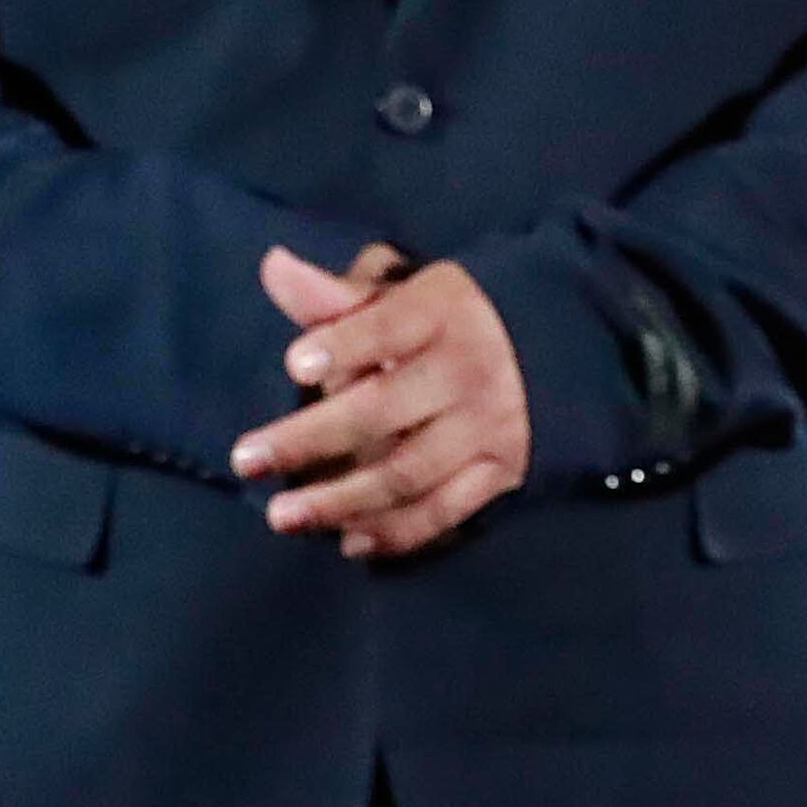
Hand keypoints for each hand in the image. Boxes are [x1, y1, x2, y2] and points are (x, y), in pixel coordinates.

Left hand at [239, 245, 529, 557]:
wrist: (560, 346)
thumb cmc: (450, 321)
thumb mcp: (404, 295)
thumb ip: (336, 296)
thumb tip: (272, 266)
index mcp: (441, 314)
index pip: (390, 327)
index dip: (344, 344)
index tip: (295, 363)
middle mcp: (468, 370)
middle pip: (384, 410)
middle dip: (311, 438)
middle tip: (246, 459)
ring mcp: (487, 426)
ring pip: (408, 472)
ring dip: (341, 500)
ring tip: (283, 515)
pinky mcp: (501, 470)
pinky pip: (445, 510)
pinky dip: (397, 532)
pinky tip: (350, 540)